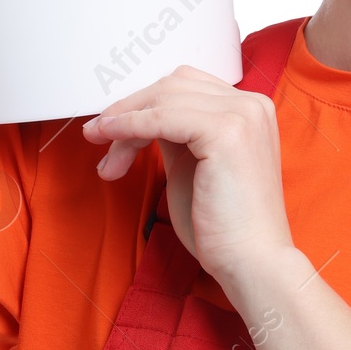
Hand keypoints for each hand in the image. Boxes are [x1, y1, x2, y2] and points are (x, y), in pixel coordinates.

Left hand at [82, 66, 294, 286]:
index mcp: (250, 109)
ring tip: (105, 155)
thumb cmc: (223, 226)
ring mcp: (242, 114)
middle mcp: (251, 104)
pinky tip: (111, 140)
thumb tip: (141, 117)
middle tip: (98, 137)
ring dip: (123, 122)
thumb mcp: (193, 166)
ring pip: (163, 99)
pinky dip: (129, 127)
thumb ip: (176, 134)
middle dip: (130, 110)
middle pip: (172, 86)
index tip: (111, 127)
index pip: (185, 87)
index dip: (144, 103)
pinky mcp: (226, 131)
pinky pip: (161, 117)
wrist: (252, 263)